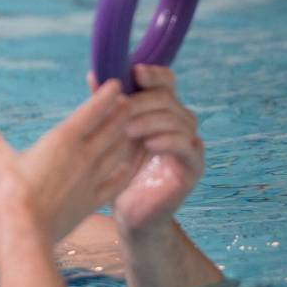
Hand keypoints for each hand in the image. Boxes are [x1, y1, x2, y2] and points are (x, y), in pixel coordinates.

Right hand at [0, 80, 140, 242]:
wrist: (27, 231)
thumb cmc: (11, 193)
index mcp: (63, 140)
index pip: (92, 110)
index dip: (106, 95)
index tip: (115, 84)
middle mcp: (84, 155)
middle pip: (113, 127)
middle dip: (123, 112)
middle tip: (131, 102)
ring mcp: (93, 178)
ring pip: (120, 150)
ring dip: (129, 136)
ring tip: (135, 127)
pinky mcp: (94, 200)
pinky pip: (119, 181)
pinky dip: (128, 169)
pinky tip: (131, 164)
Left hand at [90, 65, 203, 234]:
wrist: (131, 215)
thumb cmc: (120, 174)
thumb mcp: (111, 137)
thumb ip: (106, 107)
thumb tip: (94, 74)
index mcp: (161, 113)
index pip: (166, 83)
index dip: (154, 74)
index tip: (135, 71)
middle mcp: (180, 124)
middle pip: (170, 99)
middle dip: (144, 101)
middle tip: (121, 108)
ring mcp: (189, 145)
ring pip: (179, 119)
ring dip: (152, 120)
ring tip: (129, 128)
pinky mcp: (192, 167)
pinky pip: (186, 146)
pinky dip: (168, 141)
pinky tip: (150, 143)